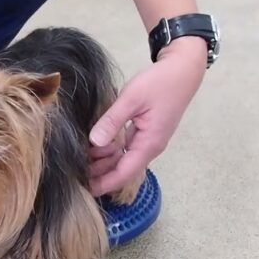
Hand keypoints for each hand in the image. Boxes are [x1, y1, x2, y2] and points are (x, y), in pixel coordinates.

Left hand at [88, 36, 206, 195]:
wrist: (184, 68)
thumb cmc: (161, 82)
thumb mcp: (132, 99)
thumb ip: (113, 121)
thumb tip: (95, 142)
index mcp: (149, 144)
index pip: (124, 173)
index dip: (104, 183)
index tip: (85, 190)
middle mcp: (149, 147)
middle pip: (121, 168)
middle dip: (99, 173)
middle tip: (74, 171)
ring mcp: (148, 139)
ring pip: (122, 158)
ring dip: (103, 160)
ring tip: (79, 158)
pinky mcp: (145, 131)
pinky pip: (125, 147)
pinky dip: (110, 148)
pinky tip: (94, 144)